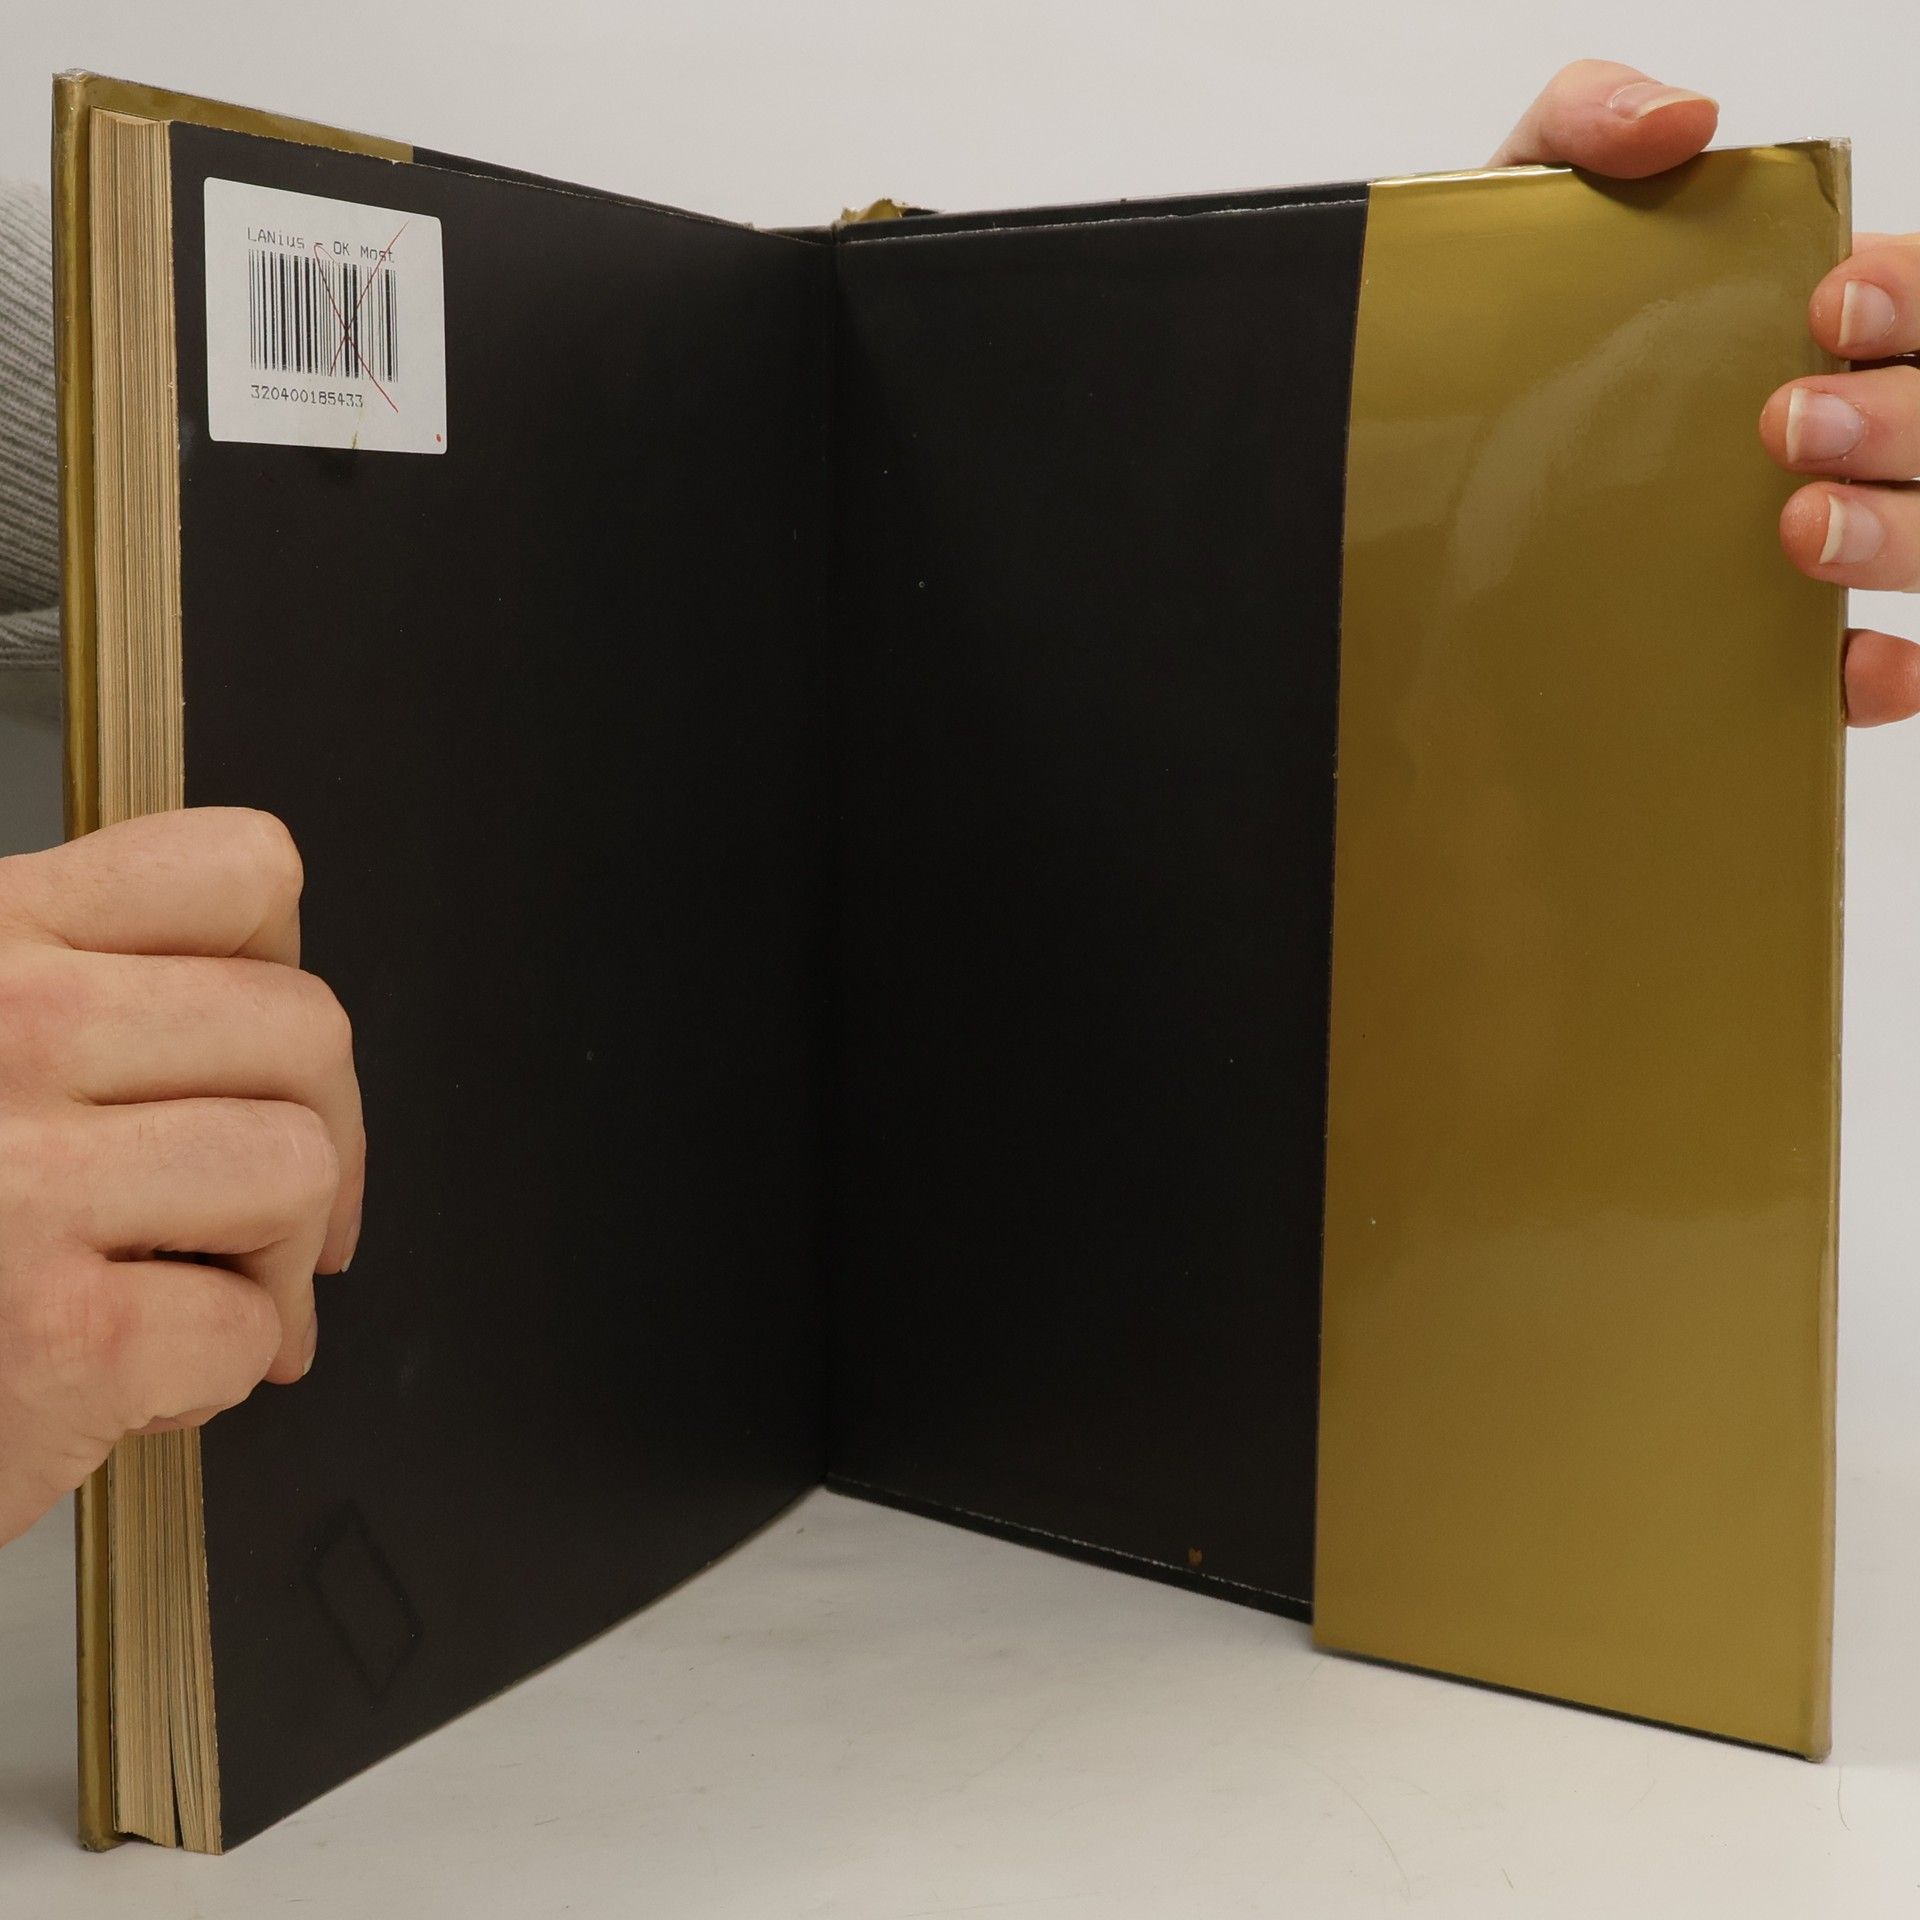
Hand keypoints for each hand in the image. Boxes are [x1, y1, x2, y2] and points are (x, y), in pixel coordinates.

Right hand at [0, 808, 362, 1546]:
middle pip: (304, 1028)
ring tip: (196, 1291)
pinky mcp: (56, 1338)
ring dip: (273, 1255)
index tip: (268, 1056)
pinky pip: (244, 1327)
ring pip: (296, 1166)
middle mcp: (1, 1030)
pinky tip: (131, 1381)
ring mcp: (19, 1181)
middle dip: (321, 1134)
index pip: (239, 873)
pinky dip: (218, 1372)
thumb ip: (79, 999)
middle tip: (273, 1212)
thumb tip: (273, 1028)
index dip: (286, 971)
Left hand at [1488, 58, 1919, 725]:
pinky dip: (1887, 676)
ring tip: (1798, 528)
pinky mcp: (1761, 651)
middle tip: (1787, 420)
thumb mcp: (1514, 215)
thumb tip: (1682, 117)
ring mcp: (1809, 542)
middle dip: (1904, 415)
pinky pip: (1867, 676)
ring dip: (1902, 532)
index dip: (1911, 296)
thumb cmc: (1489, 345)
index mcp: (1800, 324)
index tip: (1829, 302)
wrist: (1387, 478)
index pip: (1916, 304)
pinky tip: (1862, 667)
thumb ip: (1585, 127)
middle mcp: (1828, 429)